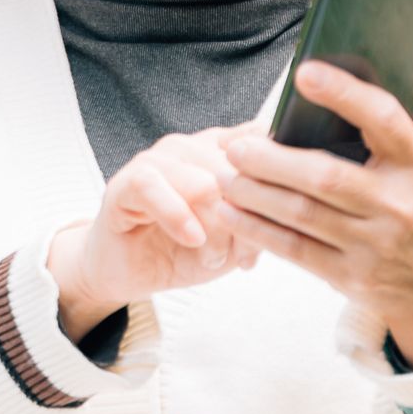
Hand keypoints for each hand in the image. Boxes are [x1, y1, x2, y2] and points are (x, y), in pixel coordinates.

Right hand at [48, 128, 262, 343]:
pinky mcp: (126, 180)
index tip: (280, 222)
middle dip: (245, 218)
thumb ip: (260, 216)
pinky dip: (178, 217)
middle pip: (236, 168)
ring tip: (213, 257)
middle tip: (243, 254)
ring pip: (203, 181)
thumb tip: (285, 207)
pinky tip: (190, 240)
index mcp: (219, 150)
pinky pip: (154, 187)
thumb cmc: (185, 250)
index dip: (274, 181)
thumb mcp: (236, 238)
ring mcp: (157, 159)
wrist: (132, 272)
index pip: (258, 141)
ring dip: (214, 228)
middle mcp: (190, 146)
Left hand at [221, 48, 412, 367]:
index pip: (384, 120)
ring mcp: (376, 245)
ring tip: (223, 176)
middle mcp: (401, 204)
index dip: (344, 95)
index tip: (304, 73)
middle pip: (325, 176)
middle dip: (271, 160)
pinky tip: (230, 213)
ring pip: (303, 214)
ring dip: (254, 194)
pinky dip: (258, 231)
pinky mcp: (353, 277)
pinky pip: (296, 251)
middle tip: (233, 145)